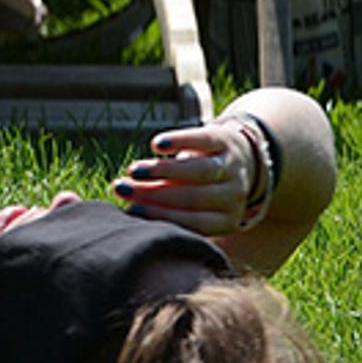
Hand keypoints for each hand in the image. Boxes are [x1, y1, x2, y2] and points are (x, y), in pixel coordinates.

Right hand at [111, 118, 265, 238]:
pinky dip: (180, 141)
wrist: (239, 159)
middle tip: (122, 188)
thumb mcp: (193, 207)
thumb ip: (170, 210)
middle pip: (193, 196)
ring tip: (133, 170)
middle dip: (154, 193)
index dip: (163, 216)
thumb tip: (130, 211)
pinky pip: (202, 140)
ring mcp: (233, 166)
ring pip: (198, 170)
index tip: (132, 210)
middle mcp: (234, 195)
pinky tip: (157, 145)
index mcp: (227, 220)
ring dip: (163, 170)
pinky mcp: (224, 139)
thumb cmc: (201, 190)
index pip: (195, 222)